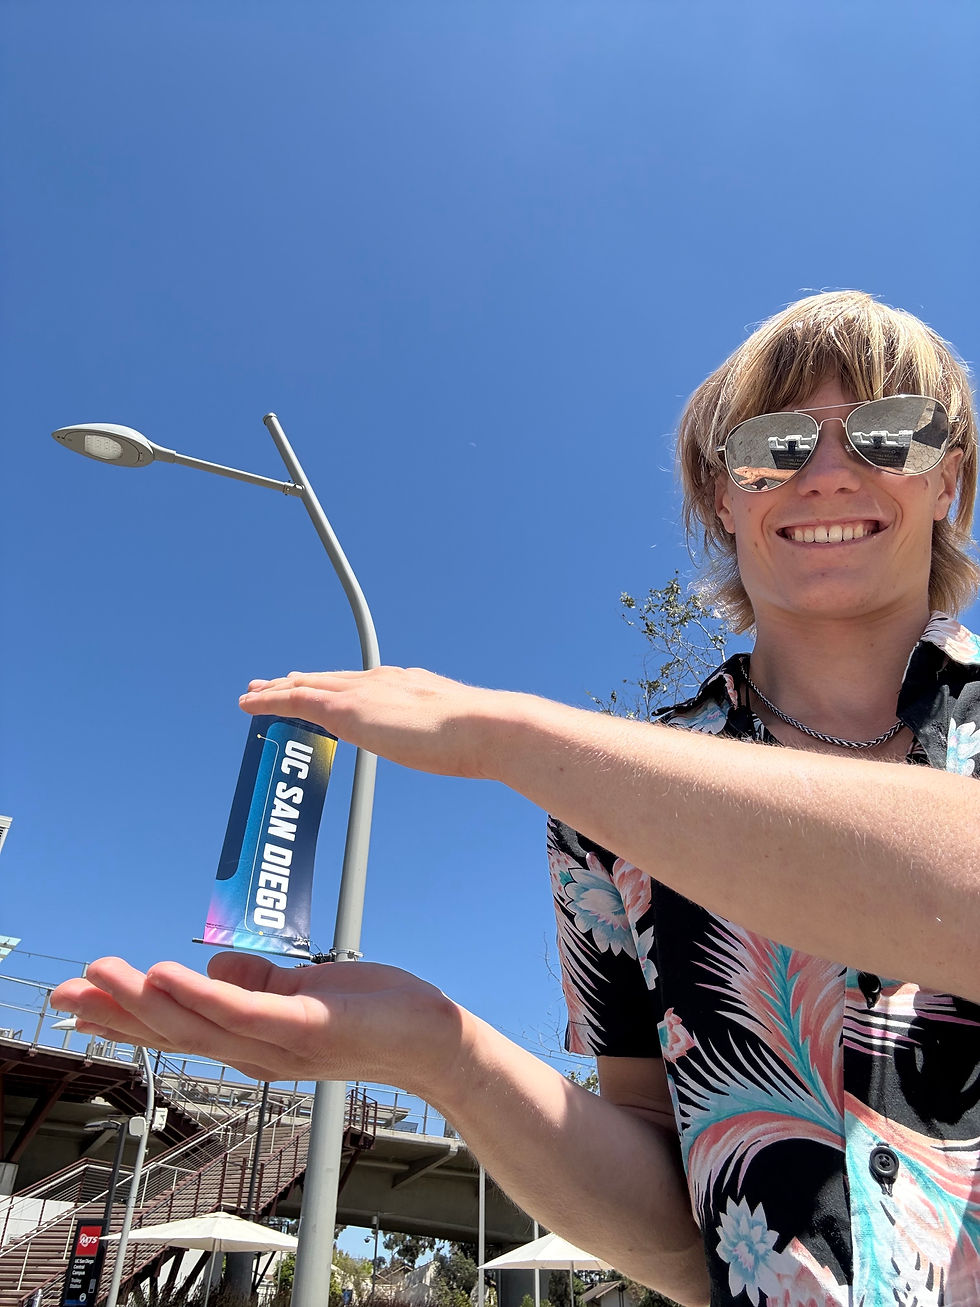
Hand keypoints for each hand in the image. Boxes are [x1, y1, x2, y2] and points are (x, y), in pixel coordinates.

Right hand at [51, 954, 462, 1088]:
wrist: (430, 1037)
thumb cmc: (369, 1011)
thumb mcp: (301, 992)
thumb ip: (255, 981)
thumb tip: (207, 966)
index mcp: (249, 1041)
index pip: (176, 1029)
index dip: (125, 1018)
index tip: (78, 1004)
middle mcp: (255, 1051)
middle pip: (174, 1032)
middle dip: (116, 1014)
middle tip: (63, 994)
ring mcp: (279, 1043)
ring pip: (198, 1023)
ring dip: (145, 1000)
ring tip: (102, 976)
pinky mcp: (307, 1028)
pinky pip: (247, 1011)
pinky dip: (204, 994)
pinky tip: (169, 974)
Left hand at [240, 666, 516, 779]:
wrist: (482, 727)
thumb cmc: (481, 738)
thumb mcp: (457, 734)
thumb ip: (445, 734)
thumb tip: (455, 746)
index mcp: (406, 685)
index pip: (361, 684)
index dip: (337, 687)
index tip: (324, 689)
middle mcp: (379, 681)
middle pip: (328, 679)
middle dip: (302, 681)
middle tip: (278, 682)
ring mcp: (360, 692)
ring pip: (306, 685)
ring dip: (279, 688)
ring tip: (255, 691)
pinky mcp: (343, 708)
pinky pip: (294, 700)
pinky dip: (269, 700)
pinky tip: (249, 703)